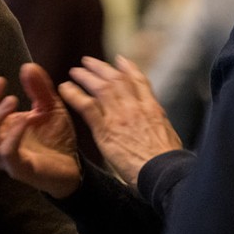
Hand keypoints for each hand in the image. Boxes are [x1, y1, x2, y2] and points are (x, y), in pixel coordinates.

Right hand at [0, 63, 81, 198]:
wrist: (74, 168)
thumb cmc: (56, 137)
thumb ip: (39, 88)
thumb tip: (28, 66)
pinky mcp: (18, 169)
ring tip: (11, 99)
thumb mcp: (50, 107)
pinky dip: (12, 135)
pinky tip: (24, 119)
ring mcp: (4, 157)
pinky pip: (7, 152)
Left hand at [60, 55, 182, 189]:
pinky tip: (65, 88)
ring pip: (101, 87)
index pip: (140, 82)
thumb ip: (157, 126)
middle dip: (102, 68)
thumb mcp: (168, 137)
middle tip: (88, 61)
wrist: (164, 173)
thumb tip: (155, 127)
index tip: (120, 60)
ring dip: (86, 76)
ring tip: (75, 71)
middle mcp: (136, 107)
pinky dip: (74, 94)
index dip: (129, 69)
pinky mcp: (106, 128)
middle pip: (117, 80)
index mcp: (153, 109)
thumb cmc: (168, 163)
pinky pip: (86, 105)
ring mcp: (120, 116)